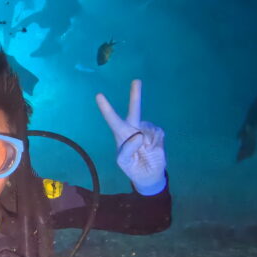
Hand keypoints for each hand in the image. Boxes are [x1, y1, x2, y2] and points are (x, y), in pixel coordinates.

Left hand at [95, 79, 166, 195]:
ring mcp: (146, 129)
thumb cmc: (132, 166)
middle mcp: (133, 128)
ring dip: (148, 142)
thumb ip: (127, 150)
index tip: (98, 95)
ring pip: (148, 128)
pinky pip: (158, 133)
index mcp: (121, 134)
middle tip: (136, 80)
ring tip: (145, 151)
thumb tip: (138, 134)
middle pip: (134, 110)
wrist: (148, 175)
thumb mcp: (124, 162)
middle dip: (135, 95)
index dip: (106, 108)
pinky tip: (152, 149)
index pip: (112, 119)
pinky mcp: (157, 133)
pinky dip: (156, 143)